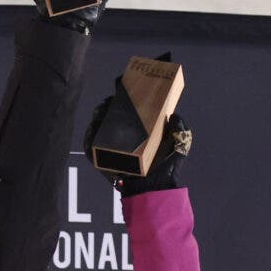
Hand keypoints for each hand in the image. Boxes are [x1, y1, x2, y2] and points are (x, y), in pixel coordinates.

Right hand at [84, 80, 190, 195]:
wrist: (154, 188)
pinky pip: (91, 143)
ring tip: (103, 109)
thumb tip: (173, 116)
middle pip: (112, 113)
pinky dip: (90, 134)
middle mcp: (124, 134)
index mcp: (140, 127)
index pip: (130, 107)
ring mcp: (111, 144)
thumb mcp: (179, 145)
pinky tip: (95, 126)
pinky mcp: (101, 156)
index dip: (125, 94)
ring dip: (99, 114)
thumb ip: (180, 129)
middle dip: (109, 103)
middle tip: (112, 98)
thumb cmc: (166, 167)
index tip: (122, 83)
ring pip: (99, 125)